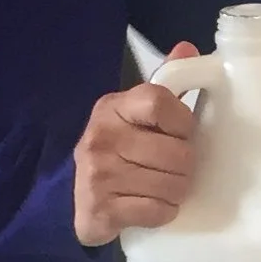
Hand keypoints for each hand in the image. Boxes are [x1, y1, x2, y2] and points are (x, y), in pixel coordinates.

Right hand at [74, 42, 199, 243]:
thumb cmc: (116, 150)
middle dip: (184, 166)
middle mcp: (102, 137)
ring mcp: (99, 175)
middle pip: (178, 153)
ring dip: (175, 191)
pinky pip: (158, 211)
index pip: (162, 102)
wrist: (72, 196)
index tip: (179, 133)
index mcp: (113, 107)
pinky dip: (162, 212)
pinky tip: (150, 204)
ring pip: (172, 185)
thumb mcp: (135, 113)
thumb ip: (165, 84)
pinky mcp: (102, 209)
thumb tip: (188, 49)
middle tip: (172, 168)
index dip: (183, 123)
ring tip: (161, 186)